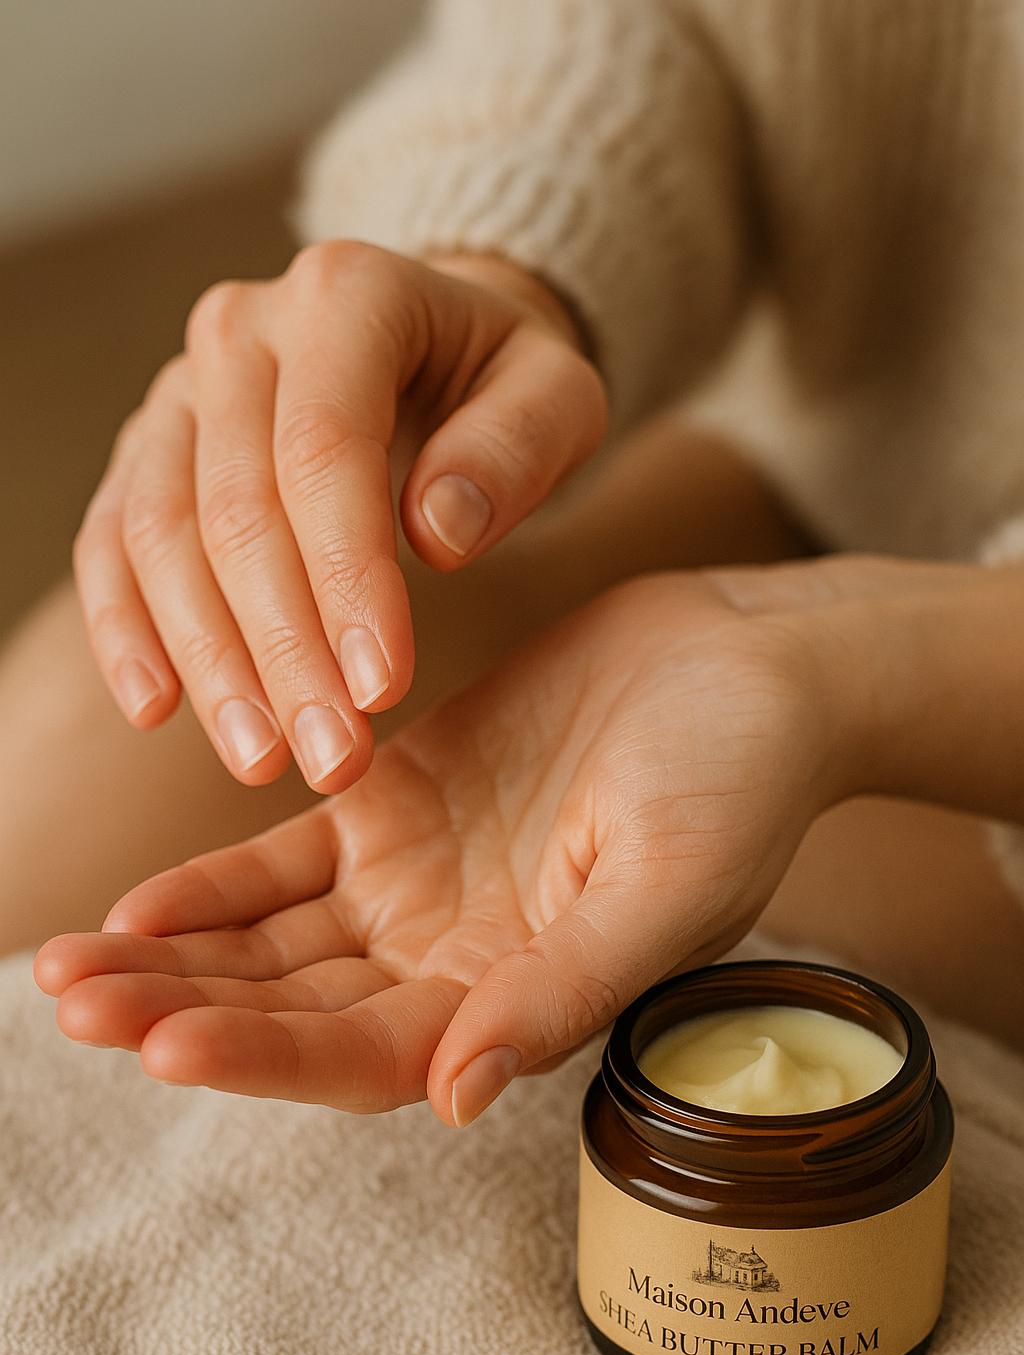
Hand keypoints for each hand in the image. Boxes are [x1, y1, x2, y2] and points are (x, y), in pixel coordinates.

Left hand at [36, 572, 845, 1124]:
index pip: (368, 1057)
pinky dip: (213, 882)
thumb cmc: (739, 782)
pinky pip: (286, 857)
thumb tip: (460, 1096)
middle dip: (182, 1014)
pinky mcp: (398, 802)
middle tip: (70, 1005)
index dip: (267, 1059)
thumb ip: (565, 989)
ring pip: (272, 943)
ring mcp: (418, 884)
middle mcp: (452, 958)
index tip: (166, 1047)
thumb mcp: (667, 888)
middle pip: (293, 1009)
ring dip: (174, 959)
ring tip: (65, 968)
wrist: (746, 668)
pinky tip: (136, 905)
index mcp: (516, 997)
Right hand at [73, 243, 605, 791]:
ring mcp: (181, 390)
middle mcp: (241, 332)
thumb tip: (437, 532)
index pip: (326, 451)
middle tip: (333, 758)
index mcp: (346, 295)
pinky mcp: (149, 448)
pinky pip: (113, 540)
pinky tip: (156, 707)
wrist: (435, 346)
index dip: (347, 579)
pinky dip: (126, 626)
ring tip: (262, 758)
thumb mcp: (559, 397)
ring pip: (162, 535)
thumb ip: (515, 450)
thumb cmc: (503, 381)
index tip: (383, 688)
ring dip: (209, 659)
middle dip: (284, 649)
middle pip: (238, 507)